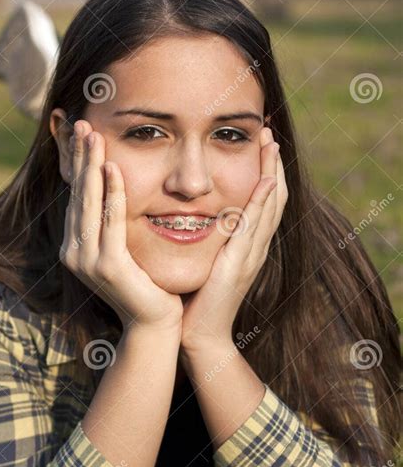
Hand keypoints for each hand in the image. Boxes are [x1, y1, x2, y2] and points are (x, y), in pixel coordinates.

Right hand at [59, 120, 183, 332]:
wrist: (154, 324)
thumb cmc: (145, 285)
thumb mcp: (124, 250)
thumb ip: (113, 225)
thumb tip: (114, 190)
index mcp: (76, 246)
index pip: (76, 197)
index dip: (79, 165)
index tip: (83, 135)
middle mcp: (74, 252)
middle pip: (78, 195)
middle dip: (80, 158)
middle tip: (82, 123)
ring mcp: (87, 260)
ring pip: (89, 204)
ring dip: (92, 167)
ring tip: (94, 136)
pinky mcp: (106, 267)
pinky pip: (110, 222)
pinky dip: (112, 194)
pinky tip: (113, 170)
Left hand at [179, 126, 287, 352]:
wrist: (198, 335)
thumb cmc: (195, 300)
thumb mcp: (203, 261)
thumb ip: (205, 239)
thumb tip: (191, 214)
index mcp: (246, 246)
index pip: (262, 201)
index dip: (265, 171)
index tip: (260, 144)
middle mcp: (255, 247)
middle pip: (274, 197)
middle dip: (273, 163)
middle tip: (270, 131)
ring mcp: (251, 255)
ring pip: (271, 206)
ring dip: (273, 172)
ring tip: (271, 143)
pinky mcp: (239, 264)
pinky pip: (255, 227)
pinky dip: (262, 202)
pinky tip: (265, 180)